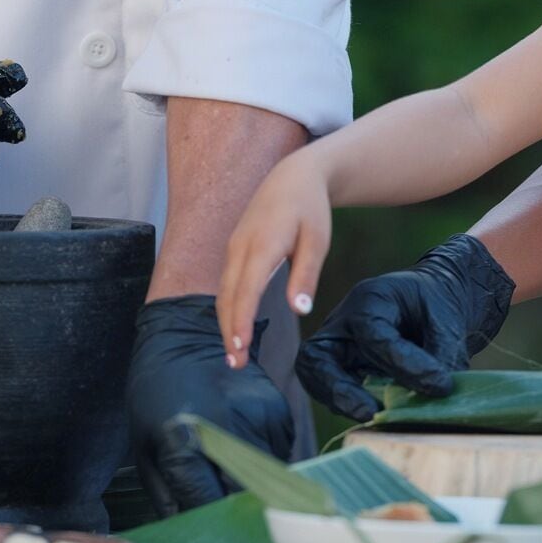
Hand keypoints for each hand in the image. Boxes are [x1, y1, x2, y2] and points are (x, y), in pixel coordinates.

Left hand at [127, 295, 294, 512]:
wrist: (186, 335)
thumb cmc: (157, 394)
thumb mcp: (146, 448)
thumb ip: (171, 495)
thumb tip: (192, 530)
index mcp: (185, 444)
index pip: (210, 505)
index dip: (210, 522)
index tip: (209, 528)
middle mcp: (229, 430)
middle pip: (244, 494)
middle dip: (233, 506)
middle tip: (222, 504)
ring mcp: (260, 418)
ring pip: (267, 476)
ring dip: (250, 481)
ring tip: (228, 464)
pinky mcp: (279, 410)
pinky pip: (279, 453)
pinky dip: (263, 458)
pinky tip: (242, 440)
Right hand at [216, 151, 332, 364]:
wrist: (292, 177)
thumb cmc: (309, 209)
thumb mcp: (317, 240)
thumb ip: (306, 274)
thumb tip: (300, 310)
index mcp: (262, 244)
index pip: (246, 290)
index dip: (240, 321)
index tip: (239, 349)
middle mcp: (240, 248)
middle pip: (228, 296)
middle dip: (229, 332)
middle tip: (236, 365)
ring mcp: (233, 248)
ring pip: (223, 292)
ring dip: (226, 324)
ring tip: (235, 356)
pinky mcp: (234, 251)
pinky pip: (226, 284)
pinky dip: (228, 309)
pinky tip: (235, 329)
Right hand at [297, 235, 516, 422]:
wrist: (434, 304)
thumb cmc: (438, 304)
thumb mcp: (448, 320)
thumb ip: (443, 355)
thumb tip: (440, 396)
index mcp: (369, 299)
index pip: (374, 334)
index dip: (404, 363)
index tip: (440, 385)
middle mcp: (344, 325)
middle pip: (316, 358)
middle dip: (337, 388)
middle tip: (369, 412)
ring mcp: (339, 351)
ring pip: (317, 381)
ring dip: (342, 403)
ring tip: (375, 417)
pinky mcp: (344, 373)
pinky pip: (336, 395)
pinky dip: (353, 408)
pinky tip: (383, 416)